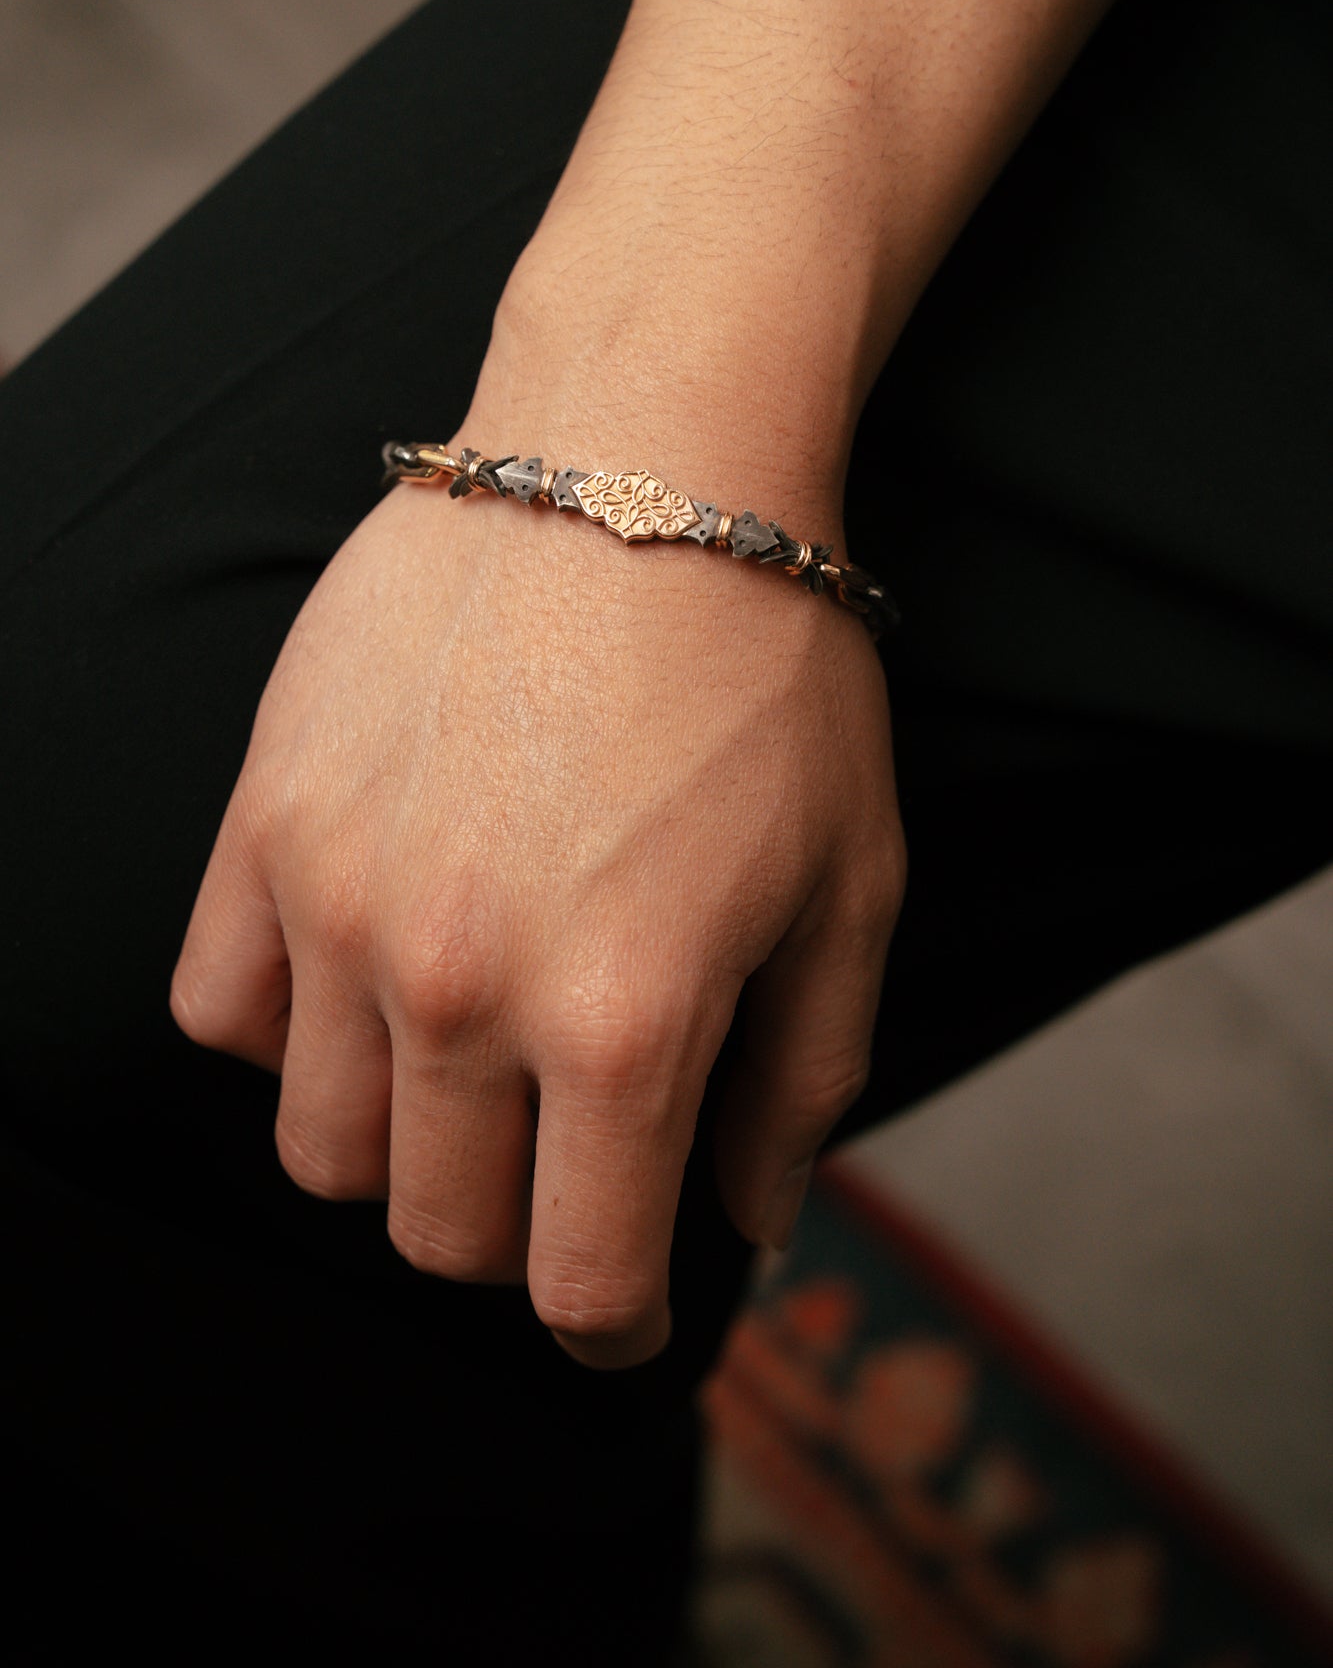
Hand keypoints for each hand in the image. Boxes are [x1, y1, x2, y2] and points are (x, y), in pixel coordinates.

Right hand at [170, 357, 905, 1370]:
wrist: (637, 462)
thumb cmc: (770, 666)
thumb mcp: (853, 882)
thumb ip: (804, 1080)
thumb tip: (749, 1219)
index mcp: (625, 1022)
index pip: (573, 1279)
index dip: (609, 1322)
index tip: (622, 1303)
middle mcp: (464, 984)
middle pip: (439, 1232)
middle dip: (514, 1234)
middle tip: (565, 1163)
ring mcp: (344, 900)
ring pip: (317, 1146)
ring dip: (398, 1145)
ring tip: (464, 1067)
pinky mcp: (268, 818)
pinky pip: (218, 1009)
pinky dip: (283, 1032)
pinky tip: (363, 976)